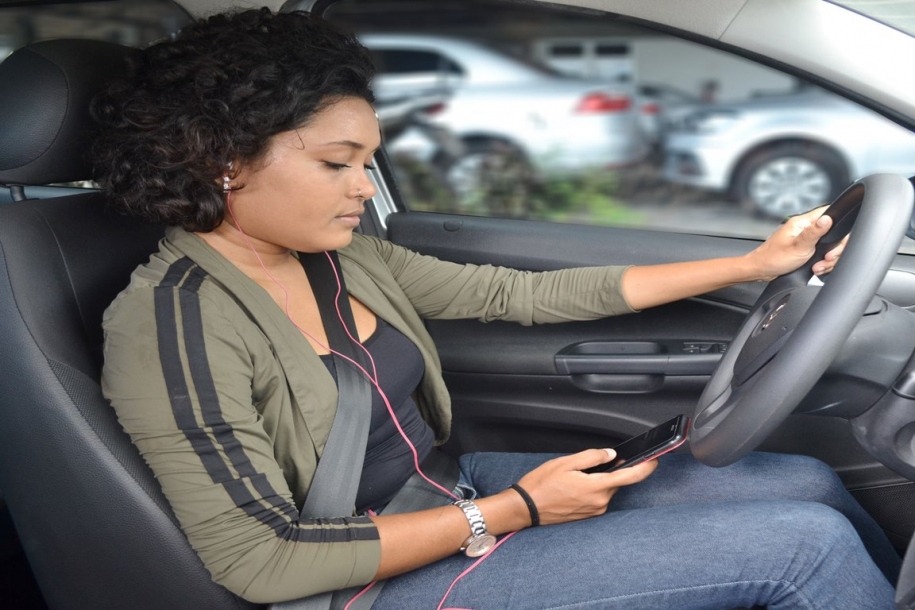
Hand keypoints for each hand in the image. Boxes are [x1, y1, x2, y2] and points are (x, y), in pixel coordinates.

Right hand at [514, 448, 656, 525]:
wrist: (526, 508)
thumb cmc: (541, 485)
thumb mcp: (565, 463)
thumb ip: (592, 457)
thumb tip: (611, 454)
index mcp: (596, 487)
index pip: (631, 476)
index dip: (647, 466)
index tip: (655, 458)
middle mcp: (600, 502)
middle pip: (617, 481)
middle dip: (613, 470)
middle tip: (595, 461)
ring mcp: (594, 511)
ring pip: (607, 489)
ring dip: (600, 480)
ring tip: (577, 475)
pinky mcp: (588, 515)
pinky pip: (599, 498)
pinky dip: (594, 489)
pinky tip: (575, 485)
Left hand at [746, 206, 847, 280]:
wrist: (761, 271)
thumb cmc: (774, 259)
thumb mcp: (798, 246)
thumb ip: (814, 232)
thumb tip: (828, 218)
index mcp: (802, 223)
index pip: (828, 213)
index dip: (838, 225)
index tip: (835, 243)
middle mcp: (805, 229)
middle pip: (833, 233)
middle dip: (834, 250)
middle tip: (826, 259)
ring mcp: (806, 239)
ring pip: (829, 246)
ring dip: (827, 259)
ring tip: (818, 266)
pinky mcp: (806, 249)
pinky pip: (822, 253)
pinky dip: (822, 262)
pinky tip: (816, 267)